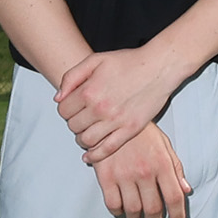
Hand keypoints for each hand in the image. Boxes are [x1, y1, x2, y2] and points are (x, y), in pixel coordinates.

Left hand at [54, 45, 188, 167]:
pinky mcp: (130, 129)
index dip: (65, 110)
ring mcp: (116, 121)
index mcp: (89, 91)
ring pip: (86, 140)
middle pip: (73, 126)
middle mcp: (100, 108)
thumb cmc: (129, 62)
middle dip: (73, 123)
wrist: (159, 67)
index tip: (72, 108)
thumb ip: (71, 77)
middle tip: (81, 118)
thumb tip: (58, 98)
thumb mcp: (94, 60)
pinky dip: (95, 155)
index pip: (63, 111)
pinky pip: (108, 149)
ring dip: (81, 139)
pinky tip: (89, 156)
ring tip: (85, 133)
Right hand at [92, 124, 192, 217]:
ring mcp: (124, 175)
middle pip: (153, 208)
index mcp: (162, 164)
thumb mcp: (164, 145)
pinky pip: (113, 203)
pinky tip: (121, 209)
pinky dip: (118, 212)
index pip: (175, 198)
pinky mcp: (106, 176)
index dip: (178, 216)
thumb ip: (176, 169)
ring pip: (133, 209)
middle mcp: (145, 172)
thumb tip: (186, 190)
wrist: (113, 117)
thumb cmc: (141, 132)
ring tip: (137, 217)